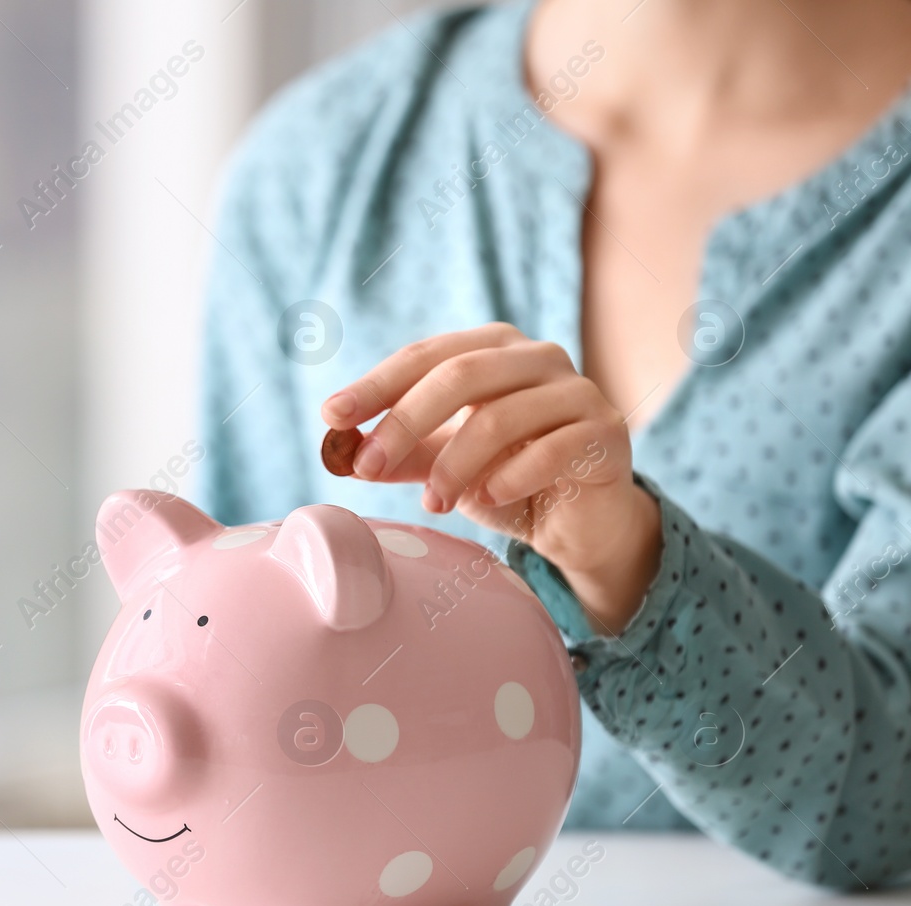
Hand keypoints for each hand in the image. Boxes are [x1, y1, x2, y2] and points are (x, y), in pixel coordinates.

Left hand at [320, 322, 661, 633]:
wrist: (579, 522)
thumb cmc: (507, 480)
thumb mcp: (442, 464)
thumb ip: (396, 454)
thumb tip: (339, 450)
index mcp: (493, 349)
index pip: (425, 355)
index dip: (376, 385)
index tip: (332, 416)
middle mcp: (537, 357)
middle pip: (459, 376)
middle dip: (404, 422)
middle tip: (368, 467)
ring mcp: (577, 391)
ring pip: (499, 418)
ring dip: (453, 465)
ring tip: (432, 503)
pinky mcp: (606, 432)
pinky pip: (551, 450)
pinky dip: (509, 477)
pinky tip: (487, 499)